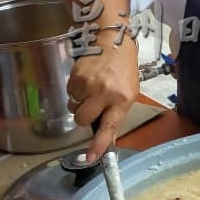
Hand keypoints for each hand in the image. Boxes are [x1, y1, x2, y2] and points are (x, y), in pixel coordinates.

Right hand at [67, 37, 139, 161]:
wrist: (114, 41)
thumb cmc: (124, 69)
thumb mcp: (129, 93)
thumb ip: (117, 115)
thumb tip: (107, 139)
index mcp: (122, 99)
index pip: (109, 127)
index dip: (98, 145)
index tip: (90, 158)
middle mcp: (105, 92)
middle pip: (83, 120)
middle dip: (84, 117)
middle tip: (92, 105)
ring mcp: (89, 83)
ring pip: (74, 107)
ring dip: (80, 102)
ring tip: (91, 88)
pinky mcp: (76, 75)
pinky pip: (69, 93)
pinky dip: (75, 90)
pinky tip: (86, 80)